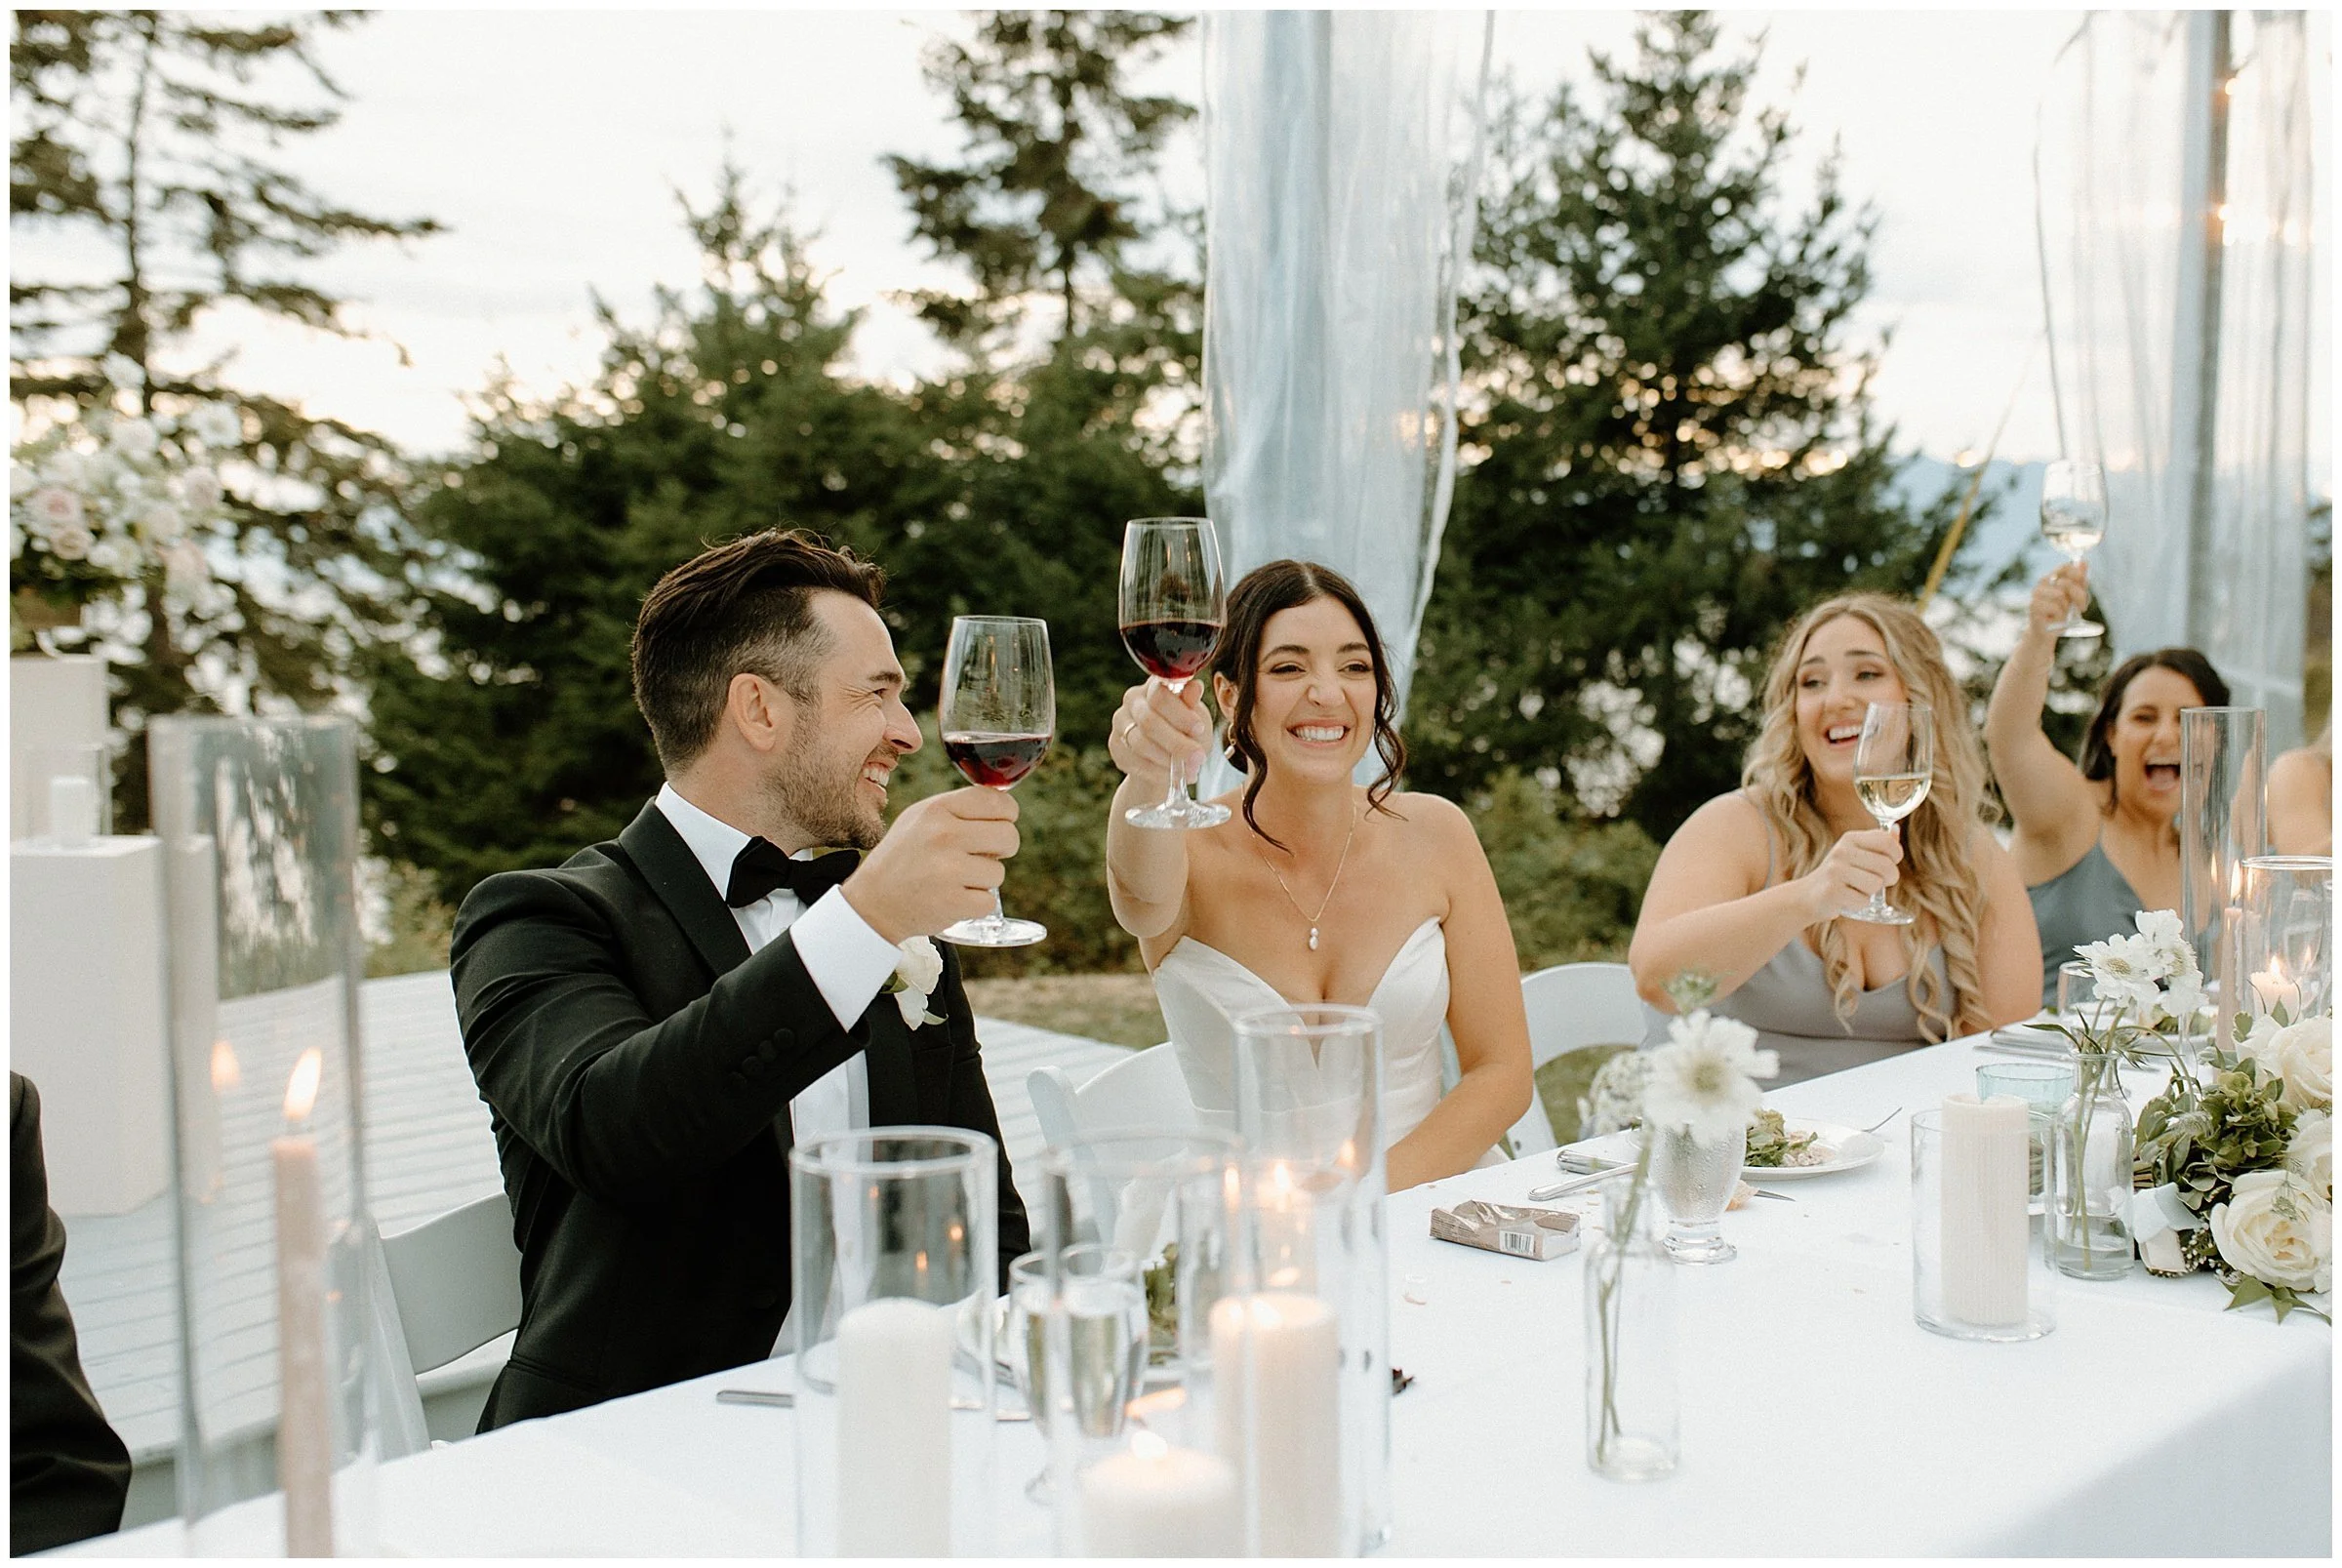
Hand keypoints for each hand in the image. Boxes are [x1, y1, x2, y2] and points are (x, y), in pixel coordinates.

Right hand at [841, 787, 1018, 942]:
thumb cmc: (902, 858)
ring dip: (983, 880)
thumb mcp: (919, 819)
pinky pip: (988, 901)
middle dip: (1002, 848)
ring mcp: (949, 870)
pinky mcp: (953, 902)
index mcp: (937, 810)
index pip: (996, 801)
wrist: (872, 903)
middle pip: (1009, 836)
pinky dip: (975, 904)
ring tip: (956, 879)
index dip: (1007, 815)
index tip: (1001, 823)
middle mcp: (943, 835)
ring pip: (998, 872)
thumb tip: (1004, 807)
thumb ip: (958, 809)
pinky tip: (952, 897)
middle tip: (982, 856)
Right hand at [1108, 679, 1210, 789]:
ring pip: (1140, 743)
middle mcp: (1133, 700)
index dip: (1180, 713)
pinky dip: (1157, 772)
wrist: (1168, 758)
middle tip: (1197, 758)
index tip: (1199, 729)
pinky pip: (1134, 761)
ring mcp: (1121, 722)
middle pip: (1149, 721)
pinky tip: (1172, 776)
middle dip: (1176, 743)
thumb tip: (1195, 687)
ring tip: (1189, 770)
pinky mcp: (1115, 745)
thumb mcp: (1196, 718)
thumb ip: (1193, 706)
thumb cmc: (1185, 731)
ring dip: (1168, 760)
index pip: (1160, 695)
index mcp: (1154, 686)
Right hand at [1799, 826, 1902, 922]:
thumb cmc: (1840, 874)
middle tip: (1878, 882)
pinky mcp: (1832, 891)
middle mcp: (1842, 851)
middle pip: (1886, 866)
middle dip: (1889, 878)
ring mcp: (1835, 870)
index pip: (1887, 842)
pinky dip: (1859, 904)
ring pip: (1876, 884)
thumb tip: (1897, 829)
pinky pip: (1864, 901)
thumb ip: (1878, 843)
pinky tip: (1847, 899)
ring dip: (1871, 892)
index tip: (1889, 863)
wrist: (1808, 894)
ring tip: (1857, 889)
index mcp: (1850, 838)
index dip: (1896, 856)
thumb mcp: (1857, 854)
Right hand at [2025, 562, 2088, 638]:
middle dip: (2078, 597)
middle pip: (2066, 583)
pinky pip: (2055, 608)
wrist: (2047, 632)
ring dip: (2066, 608)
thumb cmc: (2061, 613)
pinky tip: (2054, 619)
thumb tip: (2084, 561)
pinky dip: (2059, 616)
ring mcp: (2036, 594)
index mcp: (2052, 577)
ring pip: (2061, 596)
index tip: (2084, 586)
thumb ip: (2079, 580)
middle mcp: (2042, 582)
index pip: (2065, 567)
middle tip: (2081, 608)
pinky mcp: (2033, 606)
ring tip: (2062, 614)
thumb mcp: (2075, 596)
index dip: (2077, 575)